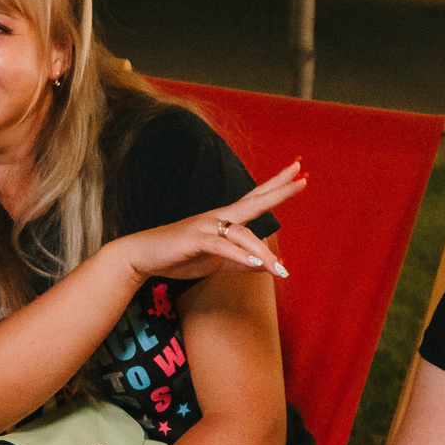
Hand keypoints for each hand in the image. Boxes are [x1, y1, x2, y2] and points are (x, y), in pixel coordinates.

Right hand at [110, 162, 306, 284]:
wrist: (141, 258)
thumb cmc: (177, 257)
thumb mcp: (215, 262)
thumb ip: (241, 263)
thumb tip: (267, 266)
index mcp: (223, 219)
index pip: (255, 199)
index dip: (277, 187)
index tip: (300, 174)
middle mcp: (217, 217)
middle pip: (254, 200)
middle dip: (279, 190)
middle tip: (302, 176)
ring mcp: (205, 226)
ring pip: (242, 233)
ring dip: (263, 252)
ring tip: (281, 270)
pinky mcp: (194, 239)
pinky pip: (223, 246)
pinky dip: (241, 256)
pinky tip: (258, 264)